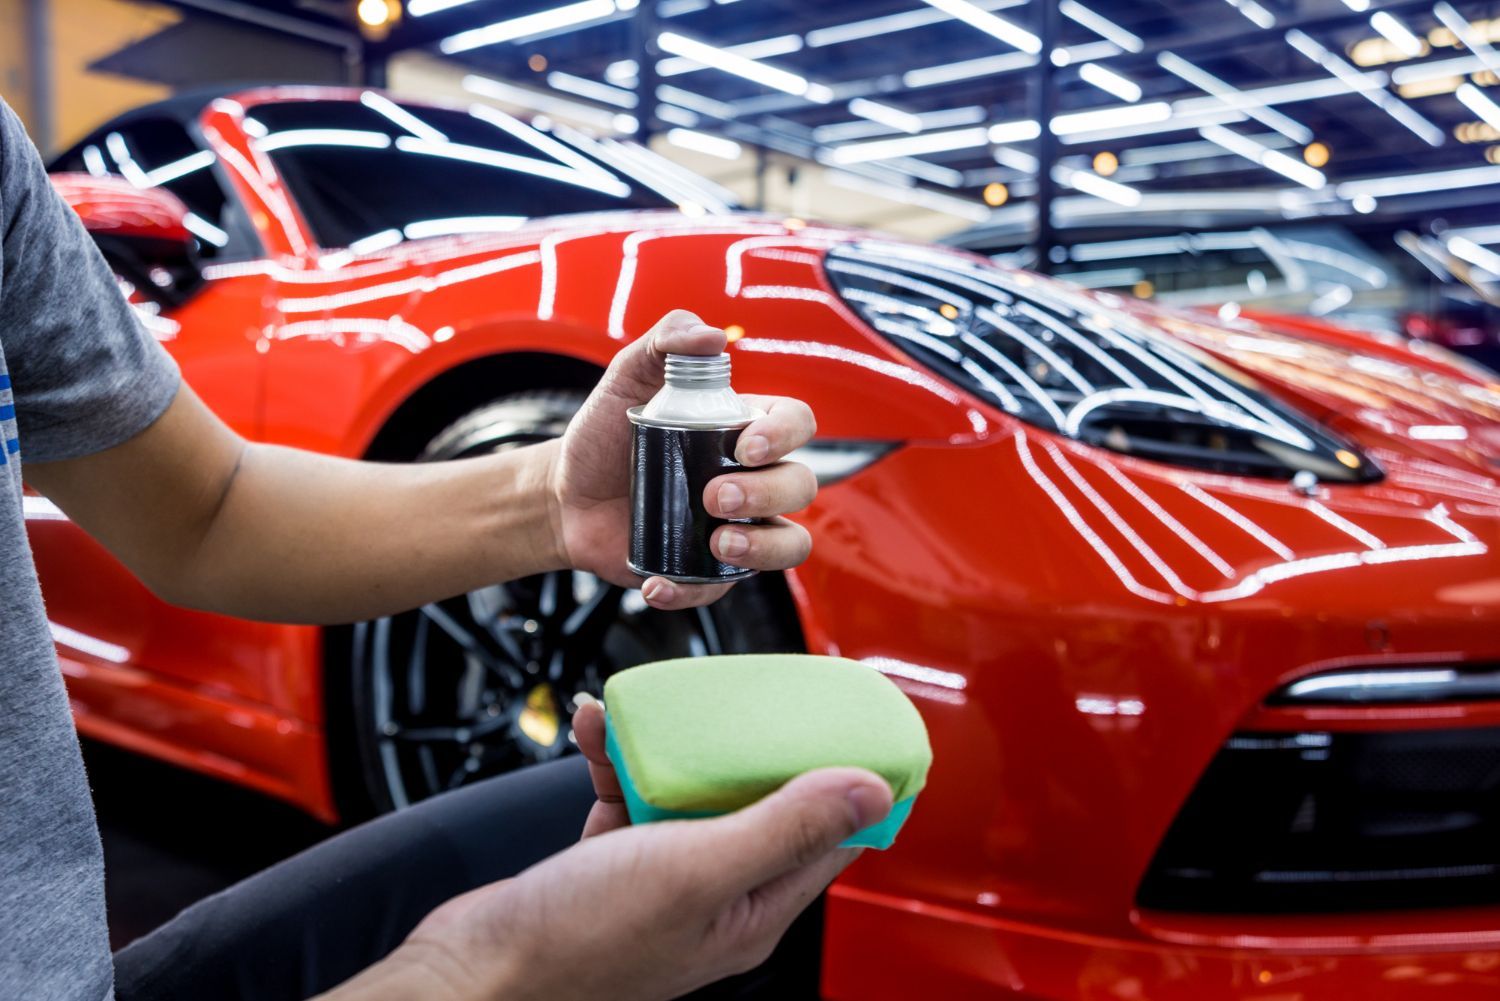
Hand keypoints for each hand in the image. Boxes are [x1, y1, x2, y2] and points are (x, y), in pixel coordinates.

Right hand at [382, 746, 891, 1000]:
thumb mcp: (699, 868)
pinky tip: (594, 731)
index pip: (826, 838)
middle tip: (743, 697)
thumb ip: (784, 825)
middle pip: (757, 804)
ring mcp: (661, 881)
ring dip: (666, 746)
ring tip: (640, 714)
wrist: (474, 965)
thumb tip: (870, 789)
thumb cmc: (581, 937)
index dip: (844, 780)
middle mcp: (714, 898)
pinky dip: (614, 761)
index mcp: (752, 912)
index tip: (849, 723)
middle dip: (746, 747)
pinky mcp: (612, 864)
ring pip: (688, 792)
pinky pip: (629, 796)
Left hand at [550, 310, 817, 610]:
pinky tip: (658, 582)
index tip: (742, 445)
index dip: (784, 434)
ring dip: (763, 548)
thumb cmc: (604, 437)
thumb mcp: (625, 378)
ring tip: (715, 544)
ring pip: (790, 544)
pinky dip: (692, 591)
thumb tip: (708, 337)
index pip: (797, 423)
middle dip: (767, 493)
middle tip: (712, 496)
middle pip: (801, 485)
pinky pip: (725, 590)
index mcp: (745, 429)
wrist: (565, 496)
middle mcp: (753, 479)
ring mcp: (739, 528)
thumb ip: (662, 342)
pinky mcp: (711, 570)